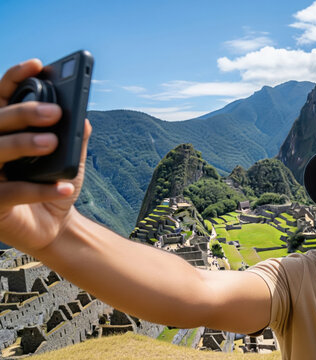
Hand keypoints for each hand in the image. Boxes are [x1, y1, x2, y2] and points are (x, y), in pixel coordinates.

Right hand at [0, 59, 91, 252]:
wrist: (55, 229)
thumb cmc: (55, 187)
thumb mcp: (69, 159)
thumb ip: (75, 136)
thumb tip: (83, 116)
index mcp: (4, 133)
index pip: (1, 98)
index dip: (13, 79)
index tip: (37, 65)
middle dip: (24, 113)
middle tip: (55, 112)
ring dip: (23, 144)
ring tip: (53, 143)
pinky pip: (10, 193)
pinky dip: (39, 190)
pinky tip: (63, 188)